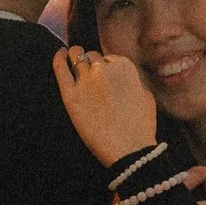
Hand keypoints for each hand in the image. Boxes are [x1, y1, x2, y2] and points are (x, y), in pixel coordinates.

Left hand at [52, 46, 159, 164]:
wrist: (129, 149)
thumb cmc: (140, 126)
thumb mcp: (146, 96)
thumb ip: (134, 81)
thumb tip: (125, 79)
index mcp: (124, 66)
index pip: (110, 59)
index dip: (107, 68)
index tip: (106, 79)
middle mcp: (104, 69)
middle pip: (92, 56)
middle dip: (92, 64)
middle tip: (92, 78)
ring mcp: (86, 80)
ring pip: (76, 57)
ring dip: (76, 58)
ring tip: (73, 61)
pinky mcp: (70, 94)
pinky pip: (60, 68)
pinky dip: (59, 58)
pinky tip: (60, 55)